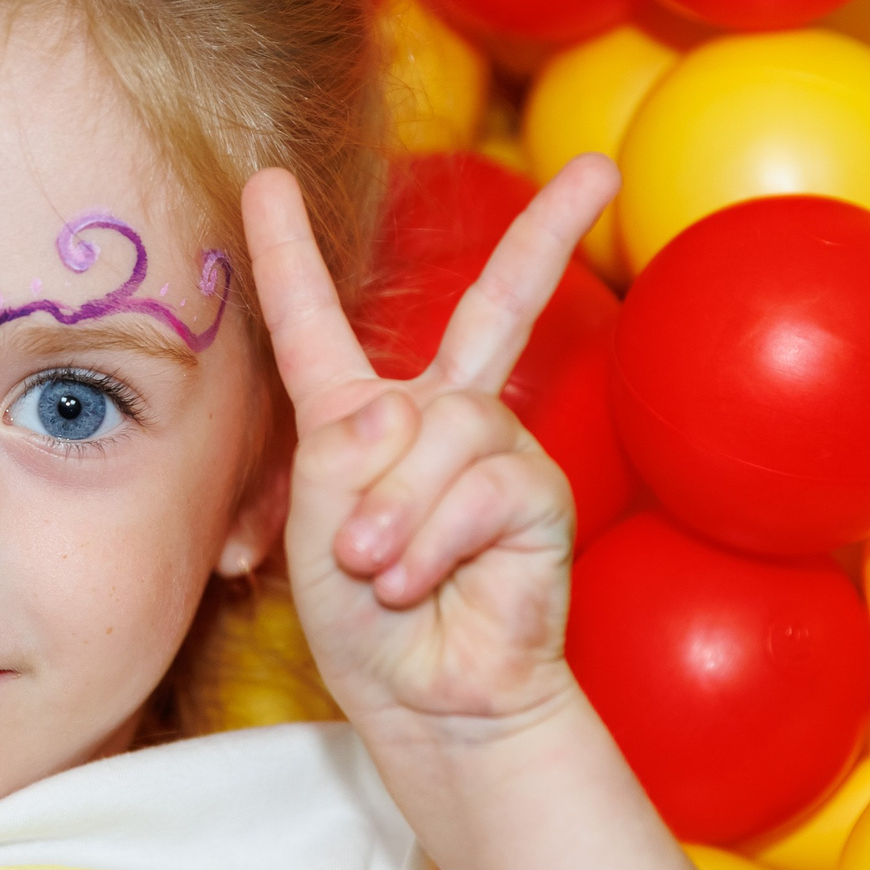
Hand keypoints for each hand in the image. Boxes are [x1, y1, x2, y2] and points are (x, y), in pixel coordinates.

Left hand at [243, 156, 620, 734]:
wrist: (424, 698)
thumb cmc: (364, 619)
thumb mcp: (314, 524)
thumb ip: (342, 452)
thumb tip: (409, 403)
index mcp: (361, 415)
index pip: (318, 322)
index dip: (291, 251)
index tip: (268, 179)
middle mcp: (440, 414)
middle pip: (502, 303)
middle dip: (551, 233)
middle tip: (601, 172)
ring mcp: (497, 449)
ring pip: (441, 428)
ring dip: (391, 512)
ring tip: (377, 571)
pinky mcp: (537, 496)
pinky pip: (480, 485)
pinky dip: (431, 540)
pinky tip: (417, 581)